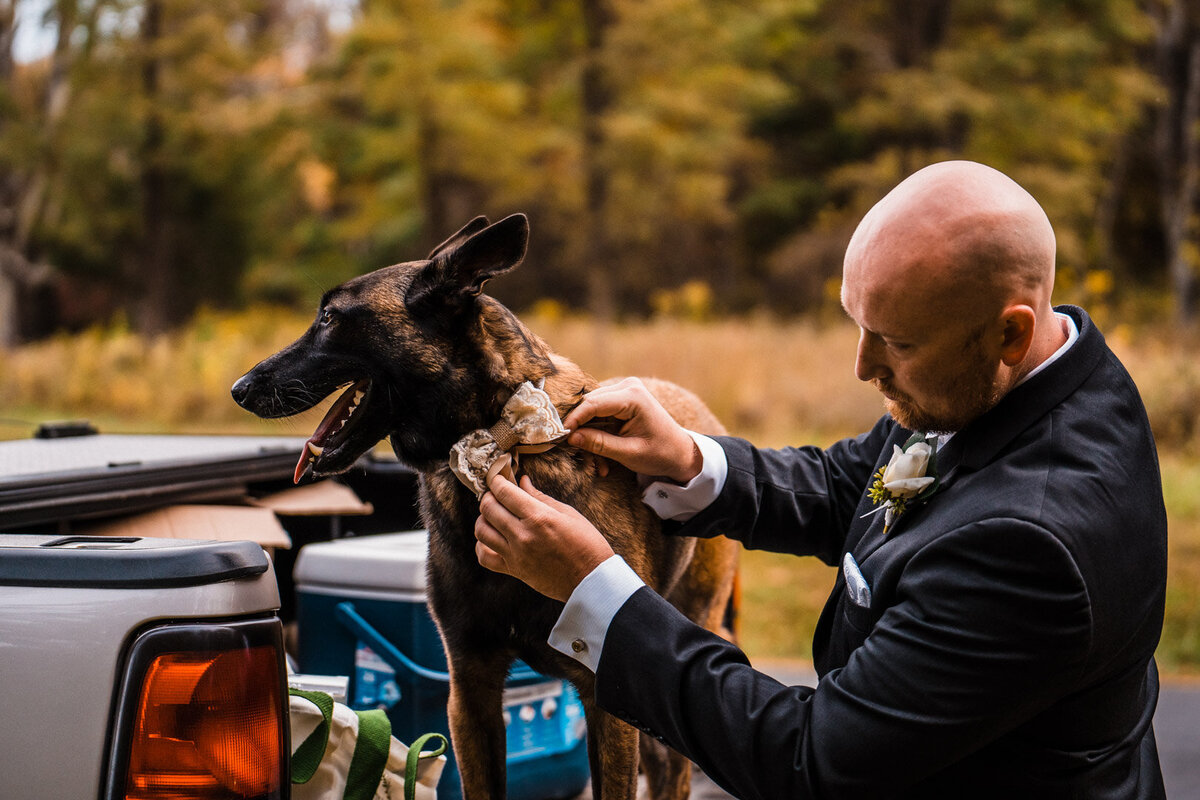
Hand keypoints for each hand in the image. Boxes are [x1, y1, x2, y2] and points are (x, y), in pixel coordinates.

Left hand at [474, 471, 614, 601]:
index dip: (496, 481)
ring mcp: (516, 555)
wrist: (592, 580)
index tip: (497, 477)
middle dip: (489, 496)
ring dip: (484, 518)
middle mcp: (523, 535)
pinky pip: (484, 557)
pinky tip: (492, 538)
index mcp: (539, 517)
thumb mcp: (568, 513)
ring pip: (481, 531)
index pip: (504, 492)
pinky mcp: (514, 570)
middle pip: (488, 509)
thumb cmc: (586, 543)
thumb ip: (540, 497)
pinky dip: (482, 546)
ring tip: (494, 515)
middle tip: (497, 494)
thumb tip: (522, 482)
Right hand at [562, 377, 701, 483]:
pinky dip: (598, 434)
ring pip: (592, 411)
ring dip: (590, 436)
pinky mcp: (622, 399)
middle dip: (581, 431)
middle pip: (589, 404)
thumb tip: (571, 437)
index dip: (573, 420)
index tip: (560, 437)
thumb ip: (599, 444)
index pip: (592, 403)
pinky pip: (600, 414)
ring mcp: (625, 391)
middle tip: (576, 454)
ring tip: (600, 465)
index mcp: (633, 397)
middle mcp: (628, 387)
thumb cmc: (661, 454)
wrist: (681, 453)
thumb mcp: (629, 453)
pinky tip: (604, 460)